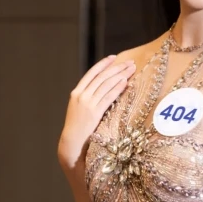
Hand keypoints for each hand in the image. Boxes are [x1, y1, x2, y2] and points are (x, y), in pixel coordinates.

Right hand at [57, 54, 136, 170]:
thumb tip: (102, 91)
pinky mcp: (94, 113)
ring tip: (131, 69)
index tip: (114, 58)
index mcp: (76, 93)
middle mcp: (81, 95)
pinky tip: (125, 82)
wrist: (72, 143)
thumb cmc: (78, 129)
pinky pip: (108, 97)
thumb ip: (87, 99)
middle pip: (102, 77)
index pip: (91, 73)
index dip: (103, 64)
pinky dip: (117, 88)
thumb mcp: (79, 110)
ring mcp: (87, 104)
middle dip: (117, 68)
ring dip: (120, 75)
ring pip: (106, 85)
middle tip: (129, 62)